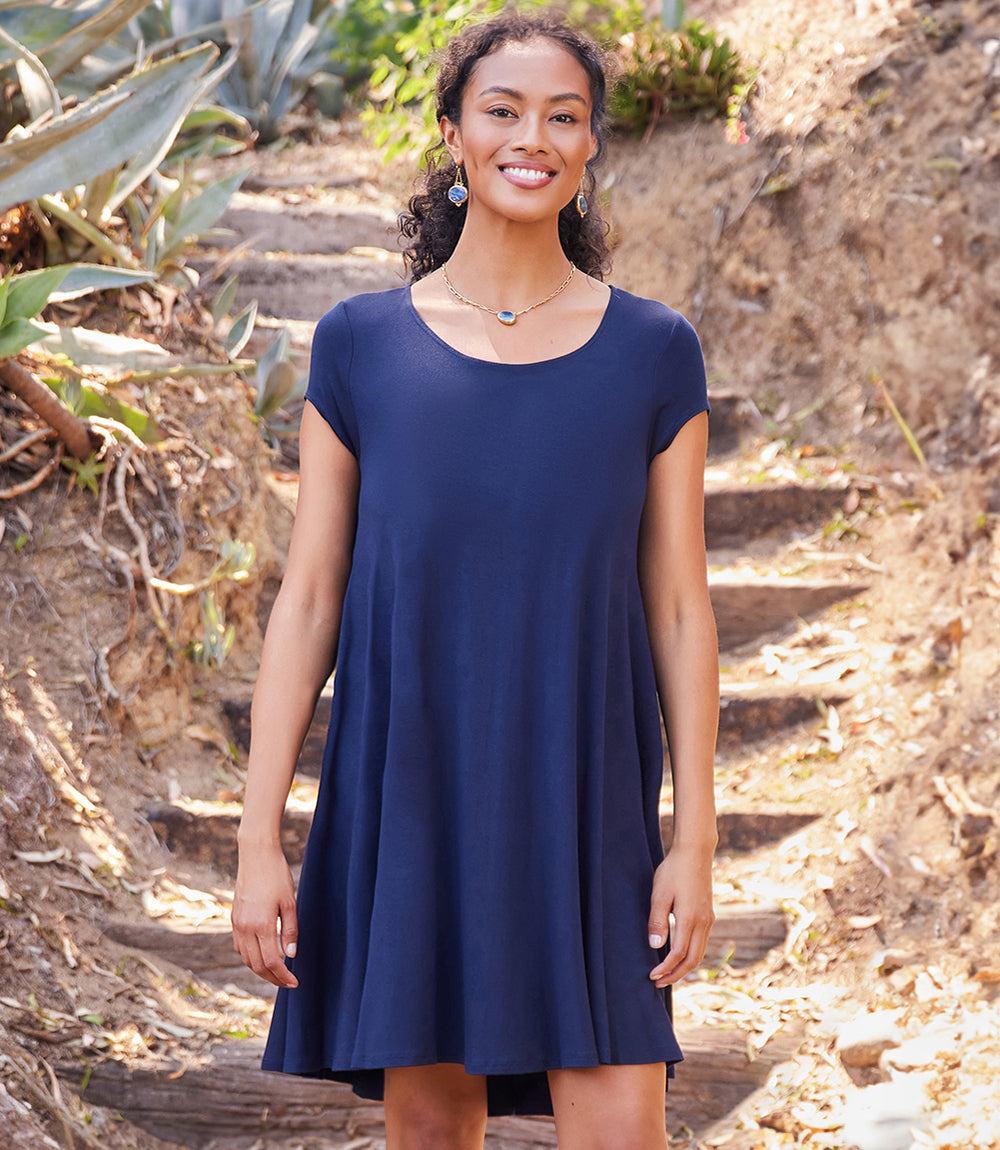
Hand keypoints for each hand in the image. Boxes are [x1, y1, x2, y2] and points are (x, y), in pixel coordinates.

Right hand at [232, 843, 299, 988]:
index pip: (272, 962)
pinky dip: (249, 957)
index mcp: (261, 925)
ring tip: (276, 973)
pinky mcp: (234, 918)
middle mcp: (245, 928)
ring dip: (260, 970)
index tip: (295, 982)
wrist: (256, 855)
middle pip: (257, 965)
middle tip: (287, 982)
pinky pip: (239, 947)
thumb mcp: (290, 903)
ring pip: (246, 958)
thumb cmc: (277, 876)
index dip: (283, 976)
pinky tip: (261, 956)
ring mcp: (237, 924)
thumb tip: (291, 956)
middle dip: (272, 978)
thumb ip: (290, 931)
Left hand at [647, 842, 714, 987]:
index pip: (678, 954)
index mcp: (690, 919)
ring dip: (685, 967)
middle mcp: (703, 923)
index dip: (665, 968)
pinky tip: (679, 955)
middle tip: (658, 982)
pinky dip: (691, 955)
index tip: (652, 976)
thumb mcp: (659, 894)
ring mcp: (708, 919)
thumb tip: (655, 947)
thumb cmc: (674, 871)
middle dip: (676, 974)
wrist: (695, 853)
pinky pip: (702, 943)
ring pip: (700, 953)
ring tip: (668, 974)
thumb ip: (657, 921)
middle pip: (693, 960)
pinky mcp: (709, 915)